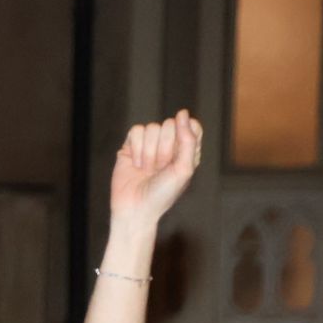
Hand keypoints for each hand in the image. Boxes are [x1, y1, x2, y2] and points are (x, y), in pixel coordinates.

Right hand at [109, 109, 202, 227]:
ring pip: (152, 127)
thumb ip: (188, 140)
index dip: (184, 134)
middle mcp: (168, 145)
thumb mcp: (184, 169)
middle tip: (160, 168)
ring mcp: (148, 145)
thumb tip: (182, 113)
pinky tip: (136, 165)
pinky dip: (136, 149)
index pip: (191, 125)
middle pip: (170, 125)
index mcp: (186, 150)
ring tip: (147, 170)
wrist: (135, 209)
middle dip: (164, 148)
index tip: (179, 153)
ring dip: (149, 152)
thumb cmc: (163, 194)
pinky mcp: (130, 146)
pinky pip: (136, 131)